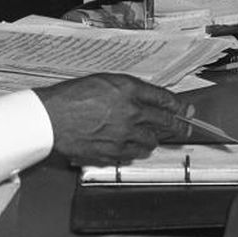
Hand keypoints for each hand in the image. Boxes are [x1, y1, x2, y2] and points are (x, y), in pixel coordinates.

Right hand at [36, 73, 185, 165]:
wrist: (50, 119)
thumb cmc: (70, 97)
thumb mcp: (102, 81)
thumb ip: (127, 89)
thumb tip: (145, 98)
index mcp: (127, 90)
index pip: (163, 98)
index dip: (179, 105)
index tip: (187, 110)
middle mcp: (130, 113)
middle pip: (164, 122)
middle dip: (179, 126)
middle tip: (186, 128)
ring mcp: (123, 135)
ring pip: (151, 142)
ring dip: (152, 139)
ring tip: (150, 137)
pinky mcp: (113, 152)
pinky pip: (133, 155)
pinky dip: (134, 151)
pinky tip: (130, 147)